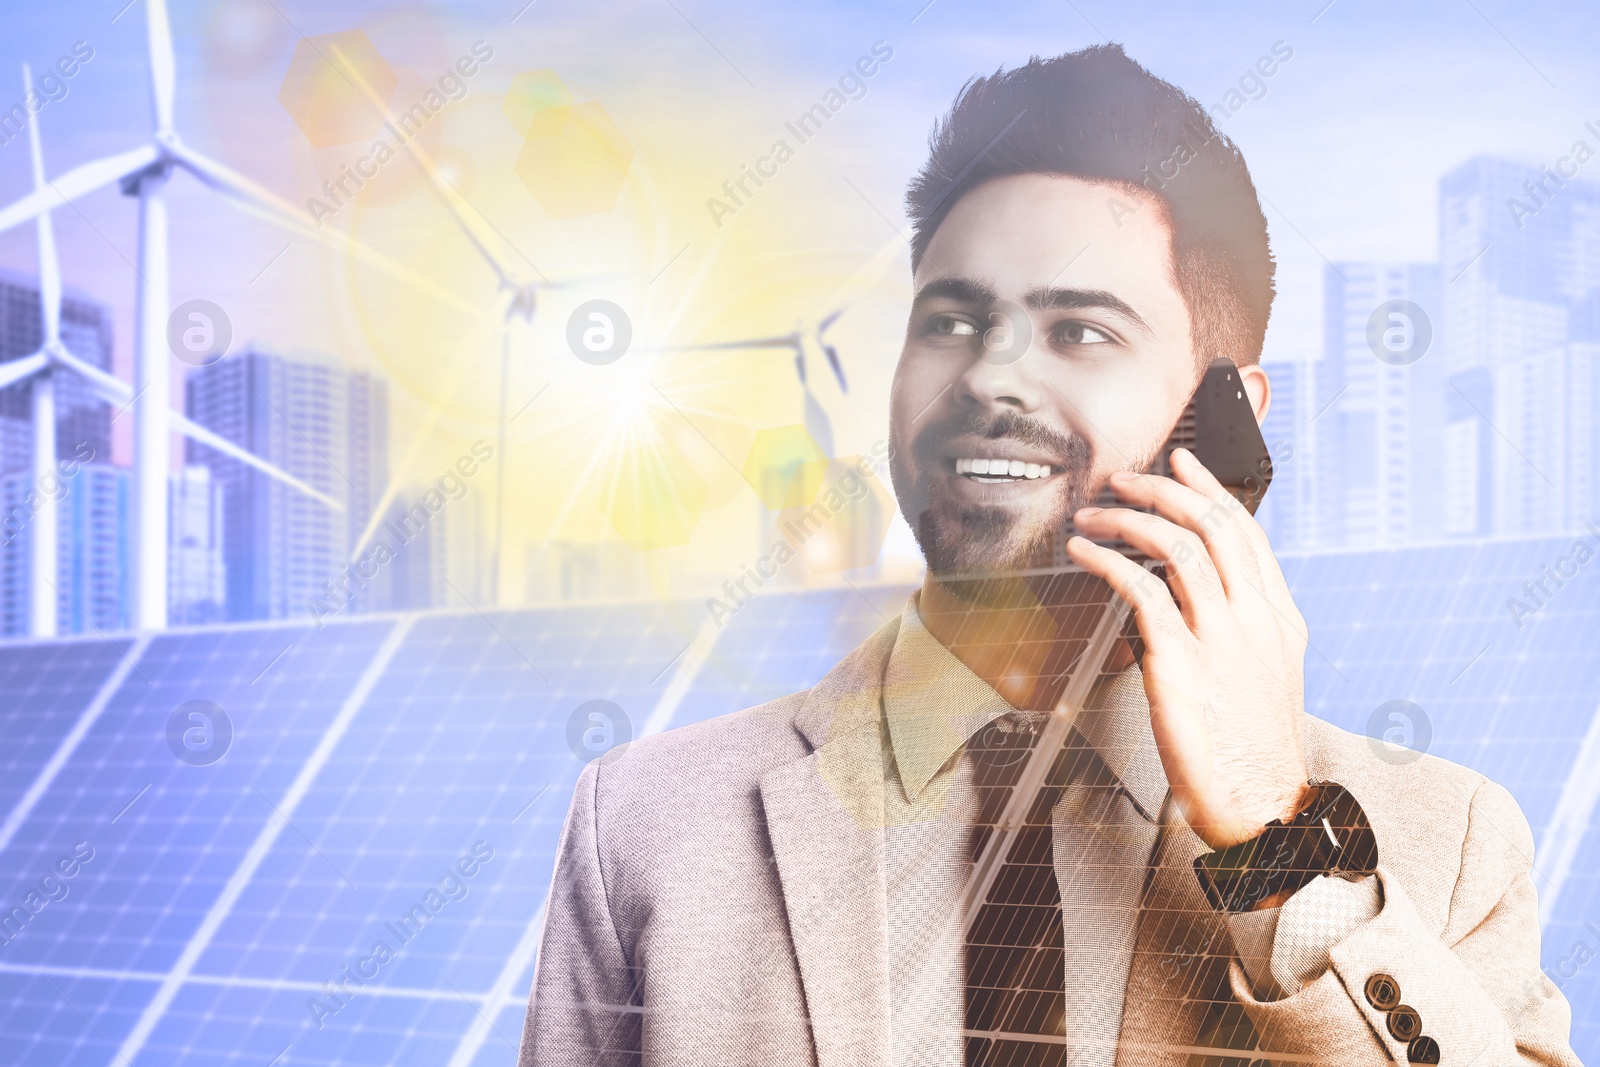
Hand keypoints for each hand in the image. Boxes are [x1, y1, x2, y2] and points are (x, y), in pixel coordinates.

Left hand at [1066, 448, 1309, 849]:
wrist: (1262, 807)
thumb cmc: (1253, 750)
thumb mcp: (1265, 678)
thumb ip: (1240, 630)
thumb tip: (1196, 594)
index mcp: (1279, 620)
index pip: (1246, 533)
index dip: (1211, 489)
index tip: (1184, 461)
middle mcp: (1255, 620)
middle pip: (1213, 526)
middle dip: (1165, 488)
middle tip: (1126, 476)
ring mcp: (1221, 640)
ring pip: (1178, 548)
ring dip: (1128, 519)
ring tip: (1093, 511)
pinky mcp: (1181, 665)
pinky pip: (1141, 592)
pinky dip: (1107, 562)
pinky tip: (1083, 553)